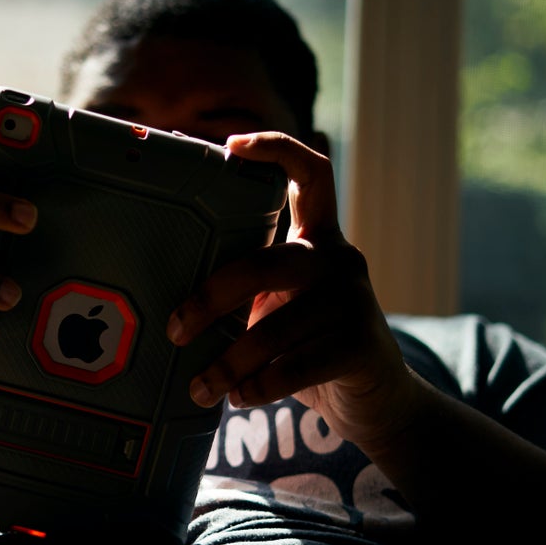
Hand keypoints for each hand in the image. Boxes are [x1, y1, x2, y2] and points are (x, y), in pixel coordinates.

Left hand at [166, 131, 415, 447]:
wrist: (376, 399)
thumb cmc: (309, 347)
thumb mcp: (281, 307)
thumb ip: (248, 292)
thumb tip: (169, 307)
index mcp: (318, 239)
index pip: (311, 174)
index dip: (276, 150)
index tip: (232, 145)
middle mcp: (340, 260)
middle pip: (267, 264)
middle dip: (212, 298)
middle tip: (176, 329)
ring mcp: (356, 300)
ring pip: (277, 328)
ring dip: (229, 362)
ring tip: (200, 387)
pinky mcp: (362, 345)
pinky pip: (298, 364)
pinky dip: (260, 385)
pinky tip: (239, 397)